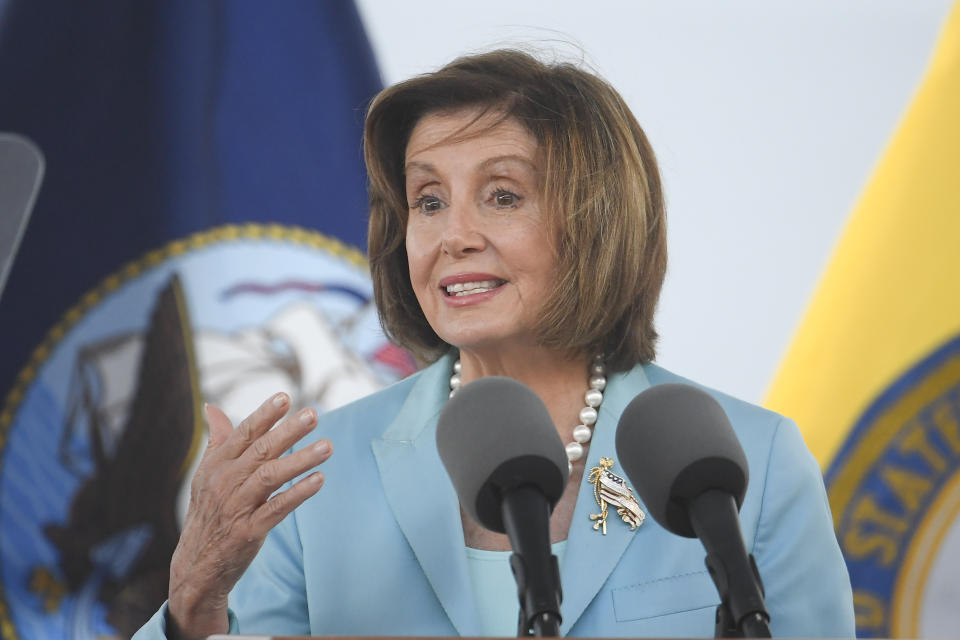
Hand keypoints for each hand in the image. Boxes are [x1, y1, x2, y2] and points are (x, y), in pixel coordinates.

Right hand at [167, 393, 331, 639]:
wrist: (196, 567)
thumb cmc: (208, 513)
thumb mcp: (206, 475)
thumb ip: (217, 440)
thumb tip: (212, 407)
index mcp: (217, 466)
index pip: (244, 433)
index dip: (264, 415)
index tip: (285, 397)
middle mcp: (226, 482)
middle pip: (261, 450)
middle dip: (288, 431)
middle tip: (313, 415)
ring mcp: (237, 507)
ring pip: (271, 476)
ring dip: (300, 460)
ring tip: (327, 446)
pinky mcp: (249, 531)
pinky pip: (277, 508)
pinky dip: (298, 493)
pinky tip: (319, 479)